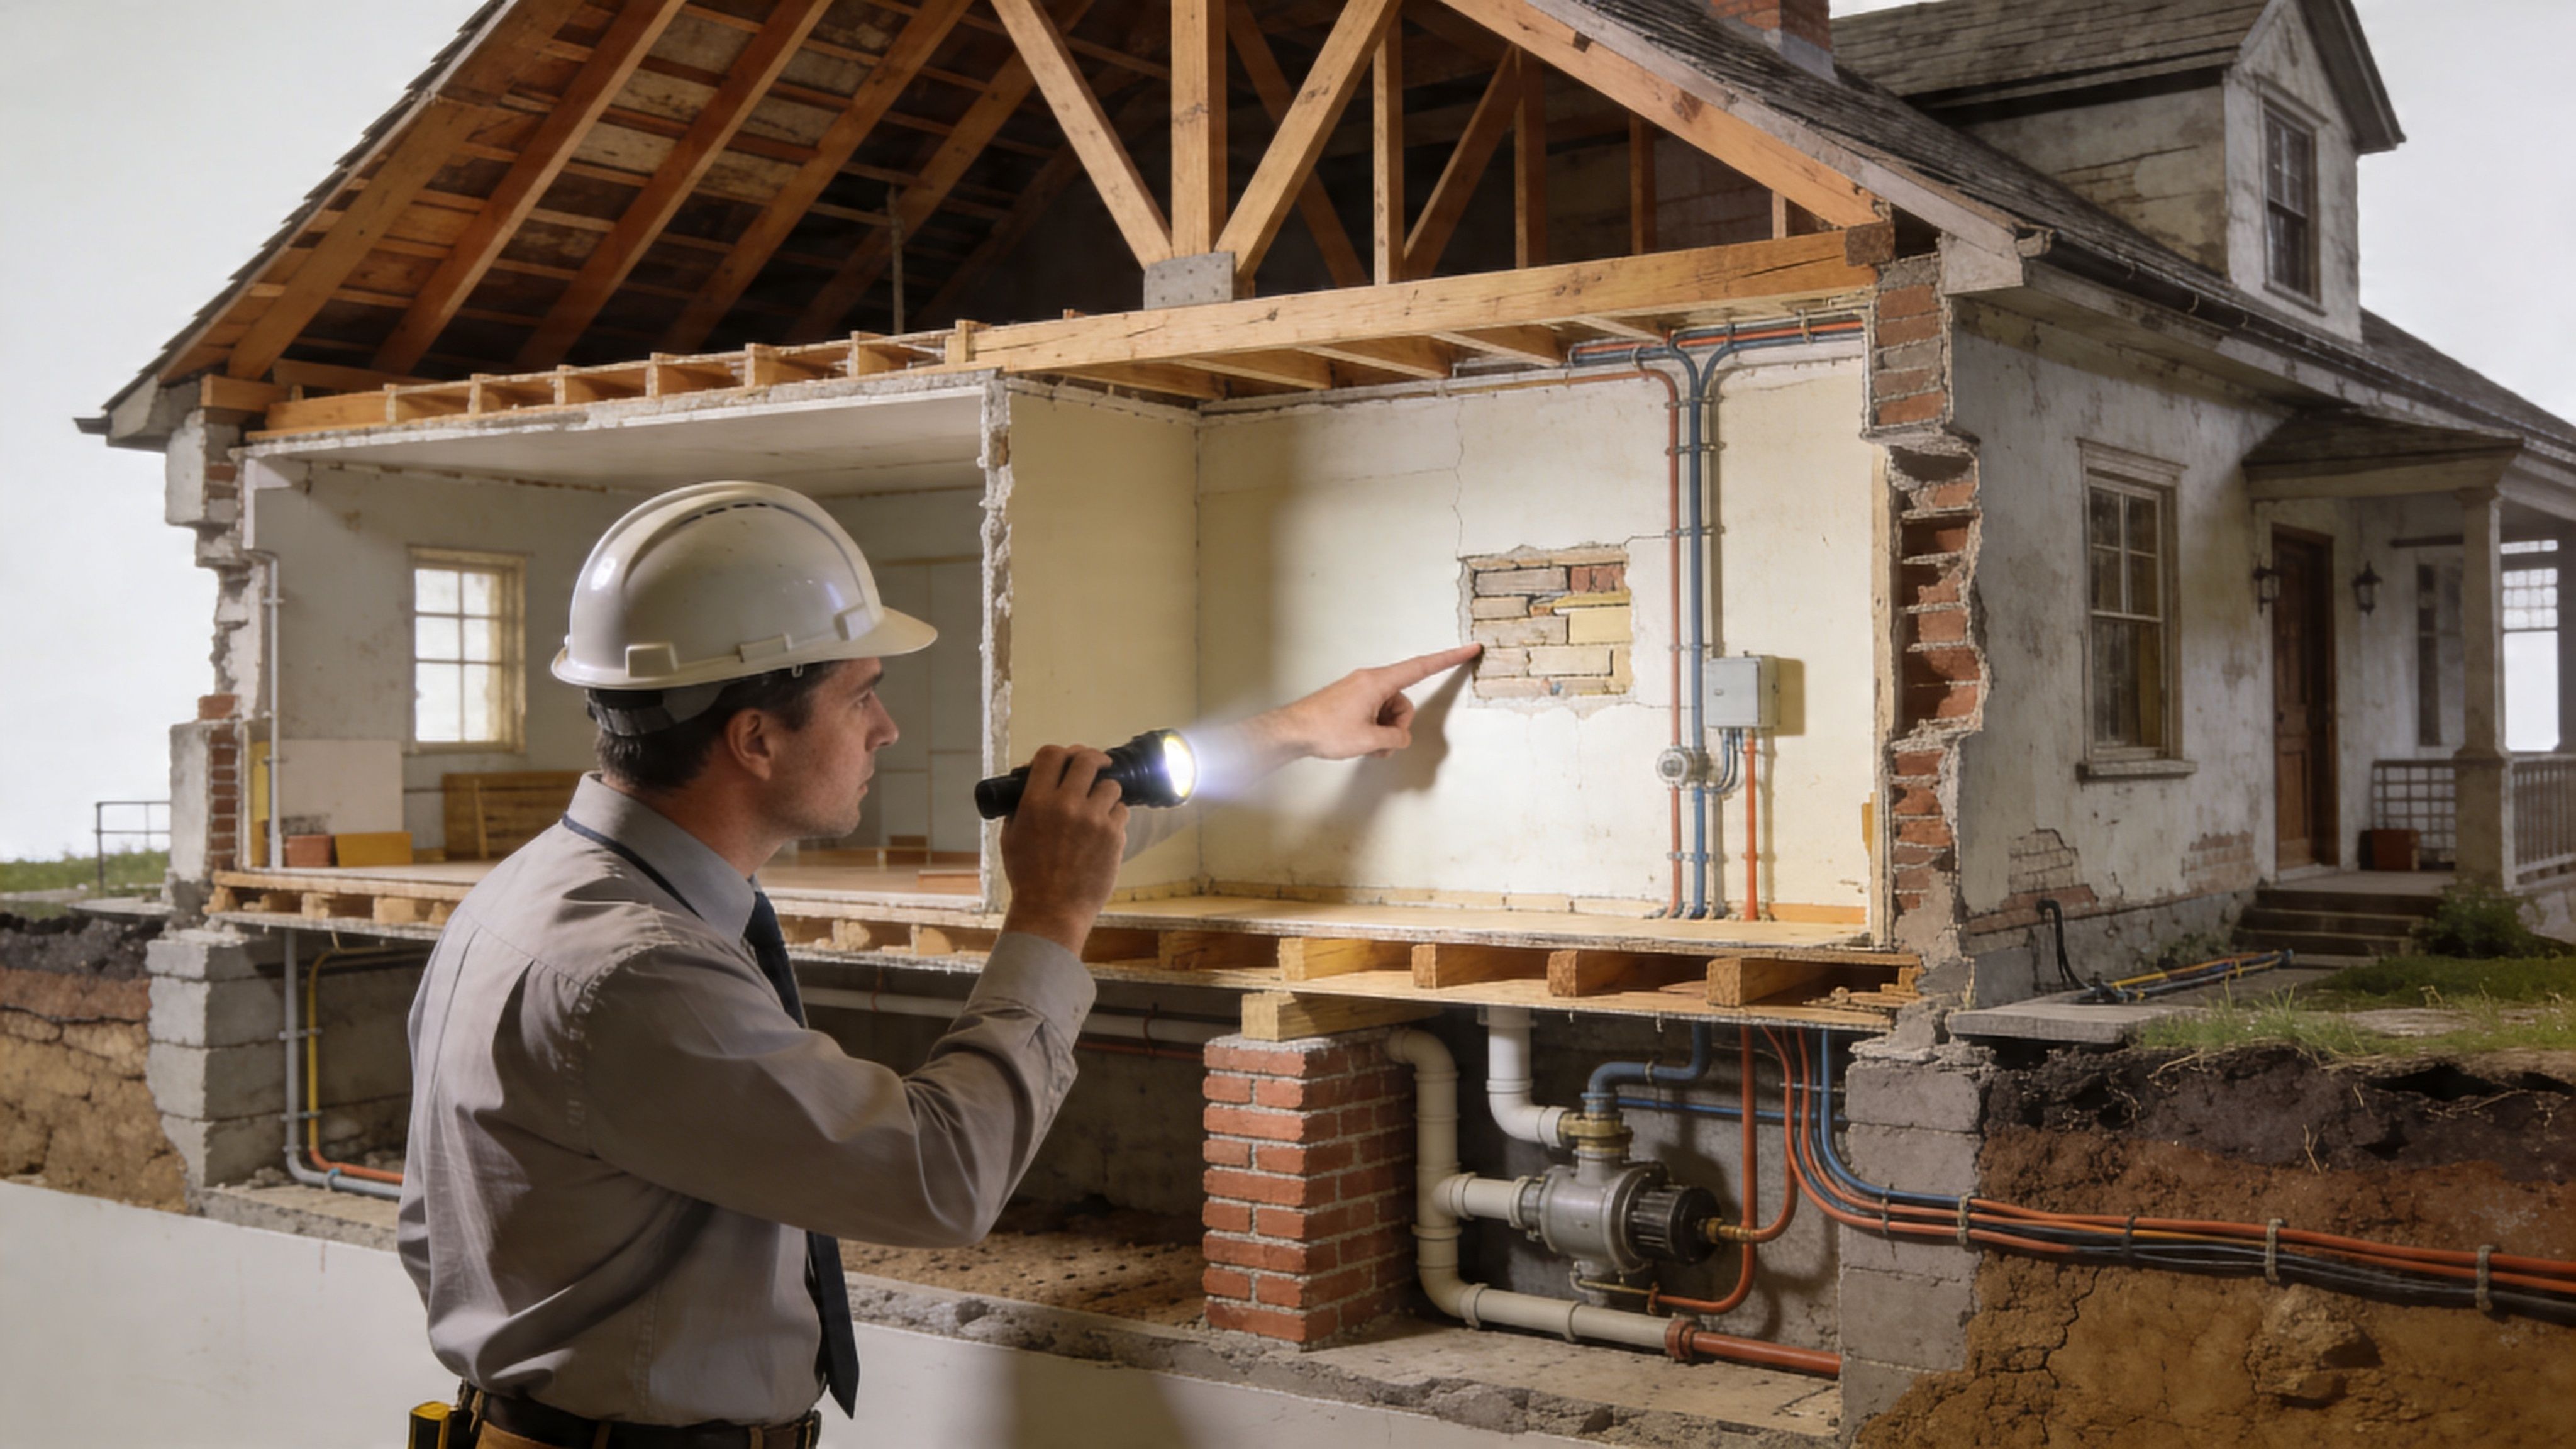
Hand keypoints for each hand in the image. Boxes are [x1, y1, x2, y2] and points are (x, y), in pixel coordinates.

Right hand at [998, 745, 1127, 954]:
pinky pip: (1122, 811)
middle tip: (1097, 765)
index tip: (1069, 758)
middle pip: (1087, 759)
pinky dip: (1115, 815)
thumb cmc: (1028, 877)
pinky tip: (1105, 828)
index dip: (1061, 752)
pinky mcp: (1114, 835)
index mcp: (1036, 802)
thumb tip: (1033, 784)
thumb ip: (1021, 807)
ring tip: (1099, 805)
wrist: (1051, 911)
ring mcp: (1093, 819)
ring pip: (1111, 785)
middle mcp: (1065, 805)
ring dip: (1105, 791)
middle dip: (1093, 758)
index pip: (1051, 754)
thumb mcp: (1011, 837)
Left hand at [1238, 644, 1481, 768]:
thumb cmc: (1324, 730)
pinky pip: (1375, 714)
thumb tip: (1400, 739)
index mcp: (1378, 681)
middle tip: (1381, 744)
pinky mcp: (1352, 700)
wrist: (1291, 731)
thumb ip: (1395, 739)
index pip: (1421, 667)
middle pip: (1404, 703)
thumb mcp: (1369, 740)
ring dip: (1384, 733)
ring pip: (1389, 712)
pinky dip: (1373, 731)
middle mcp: (1370, 680)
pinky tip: (1359, 743)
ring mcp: (1359, 690)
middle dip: (1398, 727)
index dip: (1448, 659)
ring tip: (1366, 746)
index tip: (1468, 648)